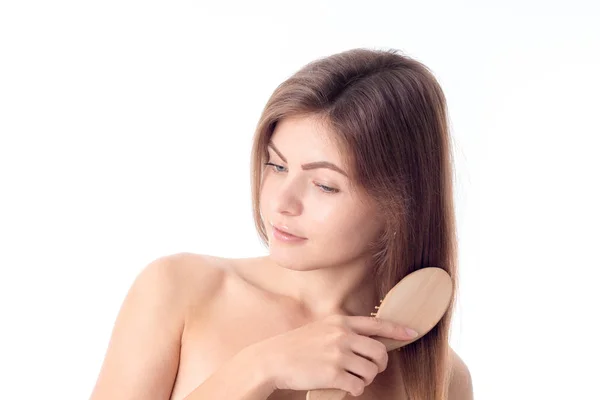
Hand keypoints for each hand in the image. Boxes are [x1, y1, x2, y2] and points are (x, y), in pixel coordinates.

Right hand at [250, 314, 418, 396]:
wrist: (273, 359)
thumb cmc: (297, 345)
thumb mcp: (321, 328)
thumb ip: (343, 331)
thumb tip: (369, 341)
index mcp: (340, 322)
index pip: (377, 324)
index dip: (397, 330)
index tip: (412, 334)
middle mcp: (342, 335)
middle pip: (380, 352)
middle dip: (380, 364)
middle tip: (371, 369)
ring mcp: (338, 354)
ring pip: (371, 371)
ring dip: (365, 379)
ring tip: (351, 378)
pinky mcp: (333, 374)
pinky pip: (358, 387)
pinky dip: (354, 389)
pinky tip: (343, 386)